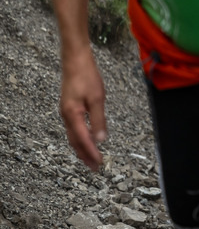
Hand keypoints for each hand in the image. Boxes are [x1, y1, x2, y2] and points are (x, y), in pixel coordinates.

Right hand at [59, 51, 107, 170]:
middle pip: (75, 141)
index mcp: (72, 115)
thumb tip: (101, 139)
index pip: (83, 140)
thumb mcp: (97, 98)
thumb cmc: (87, 77)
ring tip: (91, 158)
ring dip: (82, 148)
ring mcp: (66, 112)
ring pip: (73, 136)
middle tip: (95, 168)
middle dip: (85, 155)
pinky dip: (80, 138)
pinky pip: (73, 129)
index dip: (91, 153)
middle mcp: (66, 116)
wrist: (75, 61)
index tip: (99, 163)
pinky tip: (86, 140)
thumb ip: (99, 119)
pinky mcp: (69, 108)